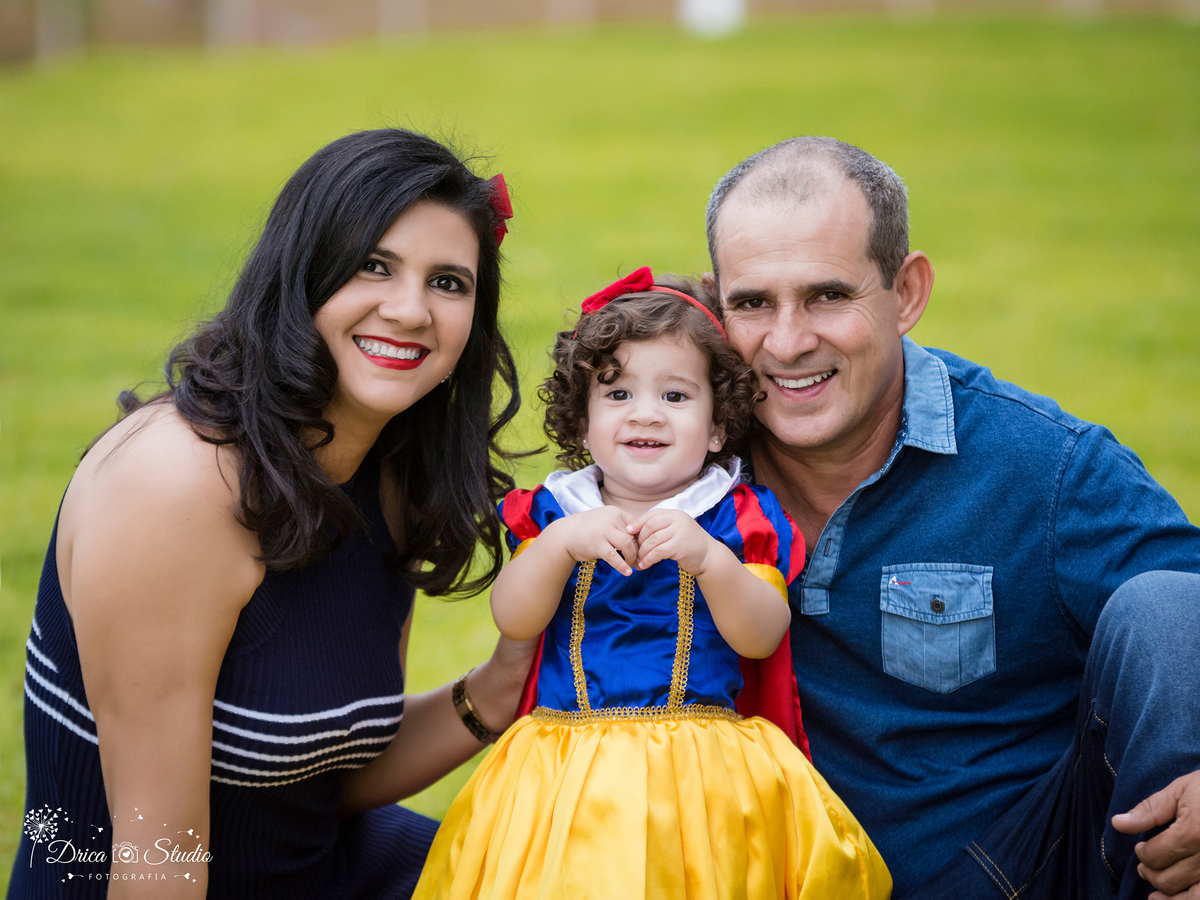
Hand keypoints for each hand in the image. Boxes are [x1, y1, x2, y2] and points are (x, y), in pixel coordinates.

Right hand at [553, 506, 638, 575]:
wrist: (566, 534)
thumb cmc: (589, 530)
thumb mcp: (606, 521)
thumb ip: (621, 528)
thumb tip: (642, 543)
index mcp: (616, 512)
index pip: (637, 526)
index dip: (641, 540)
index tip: (642, 551)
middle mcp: (611, 519)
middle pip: (633, 537)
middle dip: (638, 551)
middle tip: (639, 561)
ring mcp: (603, 531)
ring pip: (627, 545)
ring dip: (632, 558)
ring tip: (631, 566)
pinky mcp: (597, 544)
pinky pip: (614, 556)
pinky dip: (622, 566)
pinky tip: (627, 572)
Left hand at [630, 509, 713, 574]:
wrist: (710, 556)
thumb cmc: (690, 545)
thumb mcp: (676, 531)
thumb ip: (662, 528)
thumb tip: (635, 530)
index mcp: (675, 514)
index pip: (652, 515)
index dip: (638, 522)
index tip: (628, 532)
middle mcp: (678, 519)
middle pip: (650, 526)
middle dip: (639, 540)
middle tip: (635, 551)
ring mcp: (680, 531)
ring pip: (652, 540)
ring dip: (643, 552)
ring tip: (639, 561)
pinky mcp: (680, 545)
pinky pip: (658, 552)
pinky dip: (649, 559)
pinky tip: (645, 565)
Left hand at [1112, 770, 1199, 898]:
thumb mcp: (1180, 791)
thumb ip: (1150, 810)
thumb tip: (1118, 823)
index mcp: (1194, 831)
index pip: (1155, 855)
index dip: (1142, 853)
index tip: (1141, 847)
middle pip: (1169, 879)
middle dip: (1150, 873)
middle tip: (1144, 866)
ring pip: (1190, 897)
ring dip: (1168, 895)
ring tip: (1156, 889)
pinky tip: (1175, 898)